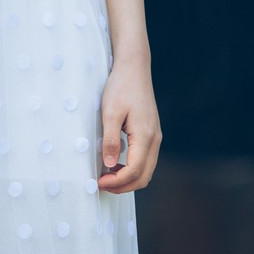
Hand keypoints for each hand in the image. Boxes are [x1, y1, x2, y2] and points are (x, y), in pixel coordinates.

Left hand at [97, 56, 160, 192]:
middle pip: (143, 176)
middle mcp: (155, 140)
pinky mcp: (151, 134)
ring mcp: (155, 137)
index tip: (98, 182)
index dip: (116, 181)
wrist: (134, 68)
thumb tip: (109, 166)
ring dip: (128, 178)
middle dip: (123, 186)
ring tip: (106, 177)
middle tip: (101, 185)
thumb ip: (110, 140)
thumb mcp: (110, 112)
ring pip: (146, 170)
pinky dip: (132, 168)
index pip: (134, 171)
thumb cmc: (120, 87)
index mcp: (145, 136)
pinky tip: (115, 164)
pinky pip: (145, 160)